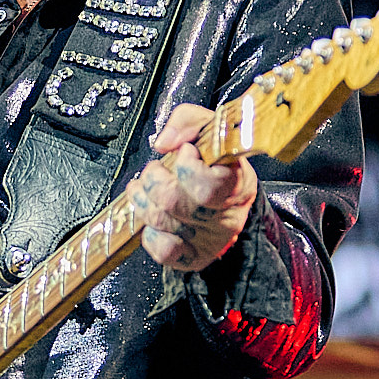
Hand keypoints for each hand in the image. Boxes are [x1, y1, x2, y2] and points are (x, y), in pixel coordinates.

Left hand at [123, 103, 258, 272]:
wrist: (235, 200)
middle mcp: (225, 218)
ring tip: (142, 187)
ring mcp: (209, 240)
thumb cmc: (222, 165)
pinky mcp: (193, 257)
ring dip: (142, 199)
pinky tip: (153, 219)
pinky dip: (149, 234)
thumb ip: (189, 122)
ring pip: (161, 221)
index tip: (184, 153)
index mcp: (237, 186)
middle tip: (155, 170)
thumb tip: (164, 141)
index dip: (186, 167)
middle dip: (153, 179)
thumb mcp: (213, 132)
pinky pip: (163, 251)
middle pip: (173, 202)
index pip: (208, 186)